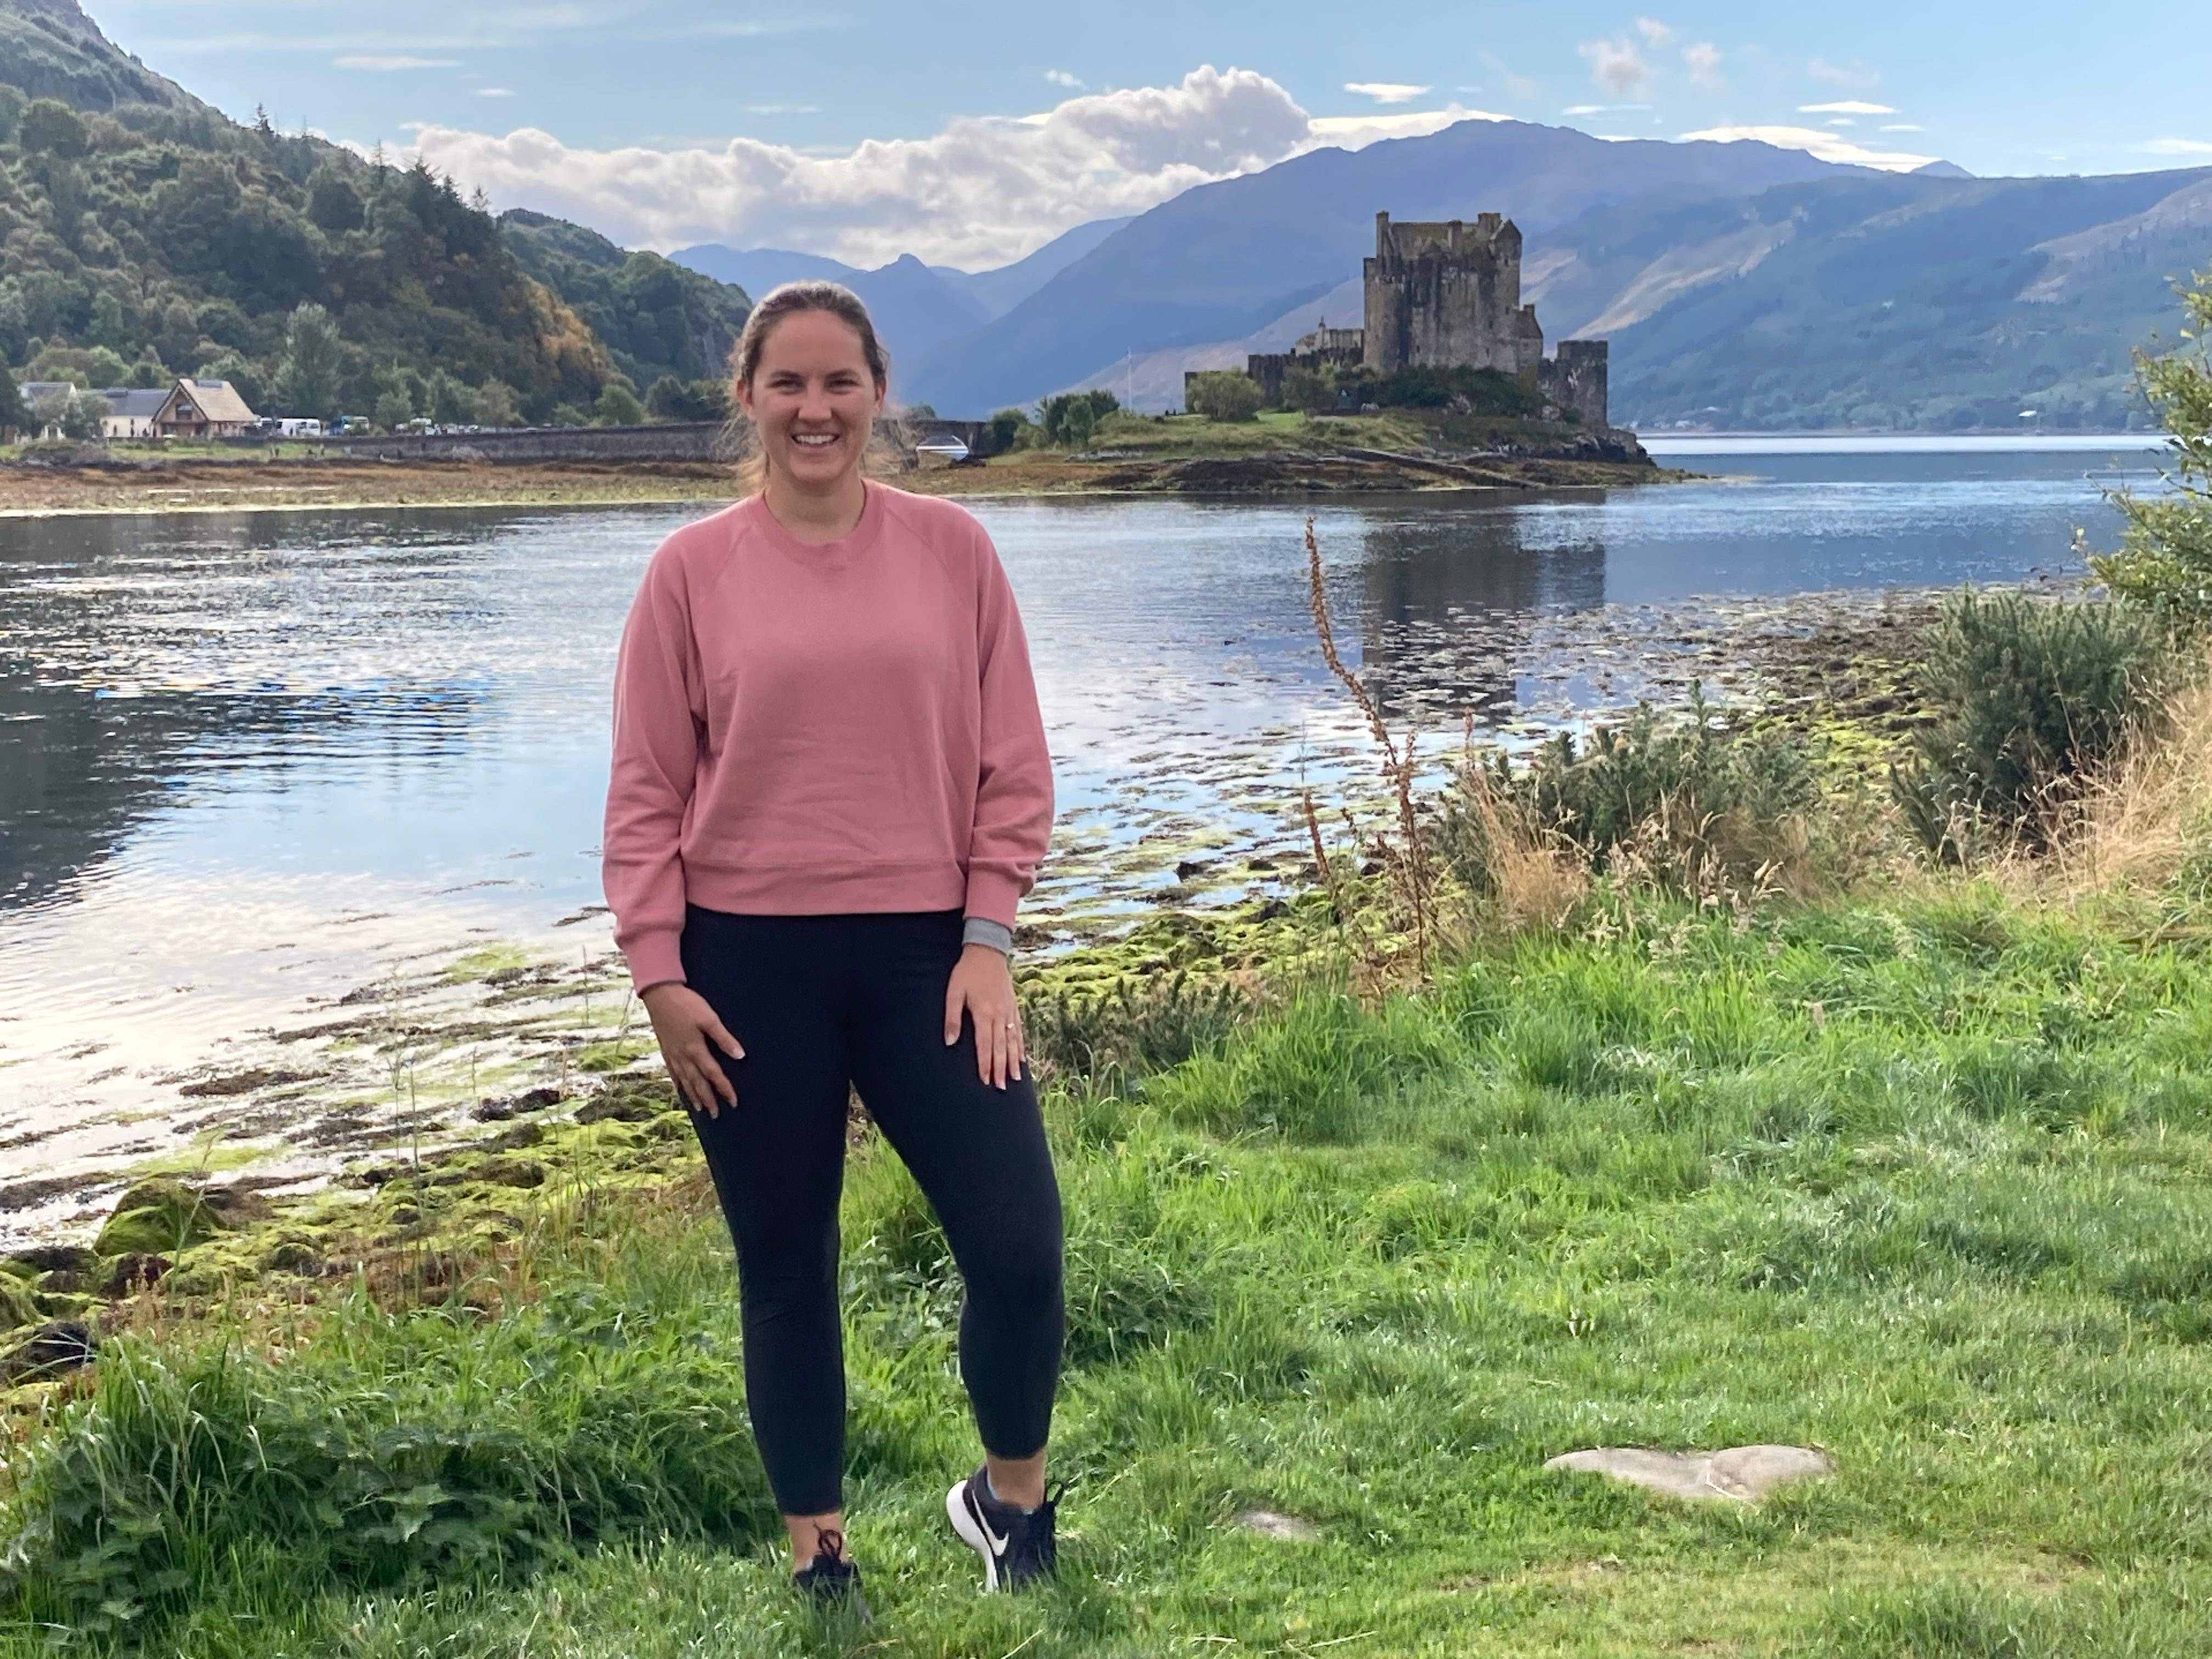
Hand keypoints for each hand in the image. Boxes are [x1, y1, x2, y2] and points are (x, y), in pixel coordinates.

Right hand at [639, 981, 743, 1116]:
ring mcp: (672, 1054)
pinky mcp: (665, 1049)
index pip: (713, 1074)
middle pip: (697, 1083)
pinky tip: (681, 1089)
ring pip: (684, 1080)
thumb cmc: (686, 1004)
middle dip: (708, 1099)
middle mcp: (683, 1056)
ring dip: (693, 1095)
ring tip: (700, 1109)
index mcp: (695, 1049)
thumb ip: (724, 1038)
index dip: (724, 1089)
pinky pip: (672, 1072)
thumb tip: (740, 1056)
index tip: (733, 1102)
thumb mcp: (709, 1018)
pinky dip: (678, 1084)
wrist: (659, 994)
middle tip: (716, 1114)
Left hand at [944, 943, 1022, 1088]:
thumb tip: (951, 1043)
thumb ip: (952, 1018)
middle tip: (1001, 1088)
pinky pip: (1018, 1030)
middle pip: (1000, 1047)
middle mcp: (999, 1015)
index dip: (985, 1064)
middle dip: (1000, 1069)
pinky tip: (1022, 1058)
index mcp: (983, 1013)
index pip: (984, 1045)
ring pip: (1012, 1041)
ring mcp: (1008, 1011)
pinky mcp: (1013, 1007)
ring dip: (1012, 1061)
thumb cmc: (967, 972)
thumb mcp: (954, 992)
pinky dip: (1020, 1046)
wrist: (987, 952)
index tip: (985, 1081)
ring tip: (1015, 1079)